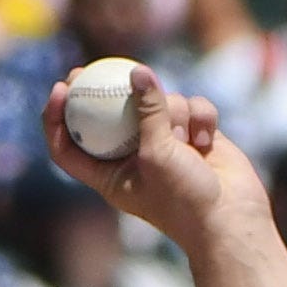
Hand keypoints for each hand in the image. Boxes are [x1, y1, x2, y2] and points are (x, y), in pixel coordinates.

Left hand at [40, 64, 267, 252]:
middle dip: (105, 88)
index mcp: (109, 175)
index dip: (57, 118)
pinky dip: (200, 118)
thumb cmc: (185, 199)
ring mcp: (164, 144)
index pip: (69, 148)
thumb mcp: (158, 153)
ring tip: (186, 140)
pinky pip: (191, 107)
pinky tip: (207, 141)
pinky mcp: (192, 135)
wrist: (229, 219)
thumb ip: (148, 111)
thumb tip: (137, 71)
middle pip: (109, 114)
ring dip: (175, 112)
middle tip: (90, 67)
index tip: (62, 88)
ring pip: (159, 102)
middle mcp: (132, 157)